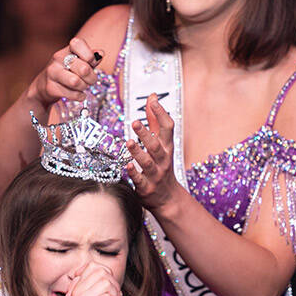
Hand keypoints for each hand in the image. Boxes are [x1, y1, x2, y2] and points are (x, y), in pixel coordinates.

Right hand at [26, 37, 102, 106]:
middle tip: (90, 80)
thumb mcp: (80, 62)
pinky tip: (78, 94)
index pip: (78, 43)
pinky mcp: (50, 87)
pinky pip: (72, 94)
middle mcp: (58, 58)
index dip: (90, 56)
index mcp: (67, 49)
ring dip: (84, 87)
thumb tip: (101, 53)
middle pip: (83, 68)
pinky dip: (80, 96)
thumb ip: (91, 58)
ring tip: (83, 86)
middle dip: (92, 78)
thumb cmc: (68, 71)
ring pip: (76, 82)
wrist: (45, 85)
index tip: (91, 63)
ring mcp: (53, 72)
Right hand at [55, 263, 123, 295]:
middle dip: (113, 280)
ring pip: (105, 282)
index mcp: (75, 290)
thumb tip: (102, 291)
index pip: (91, 268)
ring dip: (116, 290)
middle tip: (117, 292)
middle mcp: (78, 292)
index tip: (111, 286)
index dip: (105, 273)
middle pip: (100, 272)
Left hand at [125, 95, 180, 210]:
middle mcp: (163, 160)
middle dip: (145, 134)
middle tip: (134, 122)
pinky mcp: (146, 187)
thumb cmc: (162, 165)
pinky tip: (127, 166)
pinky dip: (134, 173)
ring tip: (129, 143)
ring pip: (148, 162)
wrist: (168, 198)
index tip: (153, 101)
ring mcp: (155, 174)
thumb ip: (155, 121)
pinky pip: (139, 180)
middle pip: (156, 145)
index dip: (161, 114)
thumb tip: (152, 97)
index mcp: (167, 147)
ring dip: (138, 153)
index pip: (168, 128)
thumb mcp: (161, 143)